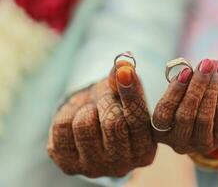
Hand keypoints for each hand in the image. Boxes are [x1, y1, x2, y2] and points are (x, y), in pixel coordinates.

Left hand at [47, 61, 155, 177]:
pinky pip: (62, 127)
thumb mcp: (125, 97)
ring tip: (92, 110)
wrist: (93, 131)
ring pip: (85, 124)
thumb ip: (126, 80)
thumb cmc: (115, 111)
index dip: (131, 93)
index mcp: (143, 151)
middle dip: (107, 99)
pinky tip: (77, 118)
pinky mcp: (68, 164)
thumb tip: (124, 61)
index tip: (125, 69)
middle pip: (112, 122)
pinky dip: (69, 113)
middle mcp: (121, 165)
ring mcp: (94, 167)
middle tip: (105, 95)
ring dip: (87, 108)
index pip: (138, 120)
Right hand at [152, 59, 217, 153]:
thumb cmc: (189, 103)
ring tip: (212, 65)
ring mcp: (201, 144)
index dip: (173, 93)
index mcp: (161, 132)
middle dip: (195, 87)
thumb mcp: (178, 97)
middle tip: (203, 65)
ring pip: (204, 115)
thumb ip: (178, 86)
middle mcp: (179, 142)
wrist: (217, 119)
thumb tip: (186, 71)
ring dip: (209, 86)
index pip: (162, 115)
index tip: (184, 71)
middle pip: (184, 116)